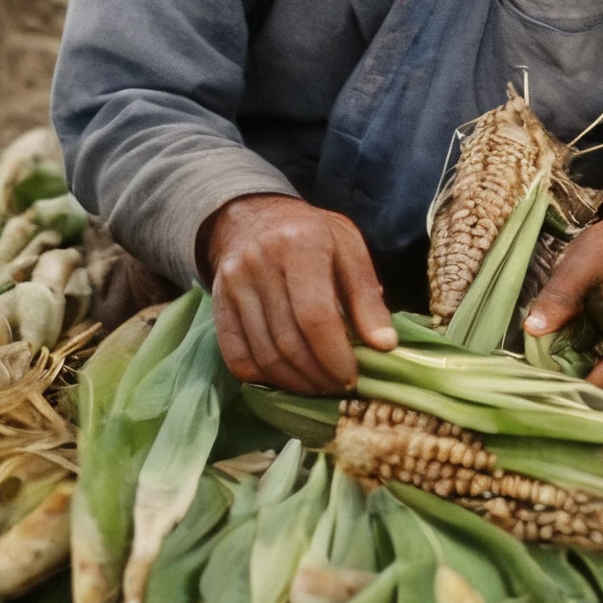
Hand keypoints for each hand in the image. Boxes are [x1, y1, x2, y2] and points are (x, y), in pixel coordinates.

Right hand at [204, 193, 396, 392]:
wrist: (254, 216)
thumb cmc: (312, 235)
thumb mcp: (348, 249)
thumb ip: (367, 296)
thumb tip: (384, 345)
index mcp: (301, 243)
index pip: (315, 315)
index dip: (335, 355)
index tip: (352, 376)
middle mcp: (260, 262)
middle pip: (288, 340)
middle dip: (318, 374)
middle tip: (338, 386)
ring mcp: (233, 284)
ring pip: (263, 355)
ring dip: (295, 382)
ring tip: (318, 385)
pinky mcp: (218, 304)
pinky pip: (237, 357)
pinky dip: (264, 378)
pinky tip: (289, 379)